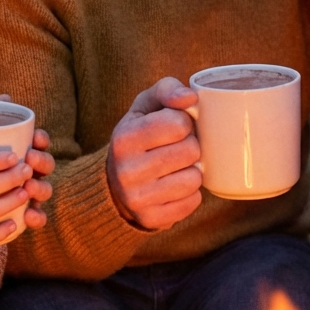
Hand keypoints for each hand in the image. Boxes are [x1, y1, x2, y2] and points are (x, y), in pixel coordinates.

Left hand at [0, 96, 53, 230]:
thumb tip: (3, 96)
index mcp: (22, 150)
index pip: (39, 142)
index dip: (42, 140)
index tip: (35, 138)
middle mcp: (29, 172)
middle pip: (46, 166)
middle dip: (42, 162)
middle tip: (30, 160)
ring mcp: (26, 195)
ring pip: (43, 191)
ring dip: (41, 188)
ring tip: (29, 188)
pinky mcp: (21, 215)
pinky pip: (36, 218)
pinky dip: (37, 218)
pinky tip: (29, 217)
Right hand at [106, 77, 202, 229]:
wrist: (115, 183)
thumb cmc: (139, 136)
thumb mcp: (145, 106)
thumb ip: (167, 90)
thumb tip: (191, 97)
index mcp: (124, 137)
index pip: (179, 124)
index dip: (184, 122)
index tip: (175, 127)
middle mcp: (126, 170)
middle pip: (191, 151)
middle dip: (191, 146)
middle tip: (177, 148)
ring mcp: (138, 198)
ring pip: (194, 179)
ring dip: (192, 171)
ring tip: (176, 168)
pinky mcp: (151, 219)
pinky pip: (193, 203)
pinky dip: (190, 193)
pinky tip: (174, 186)